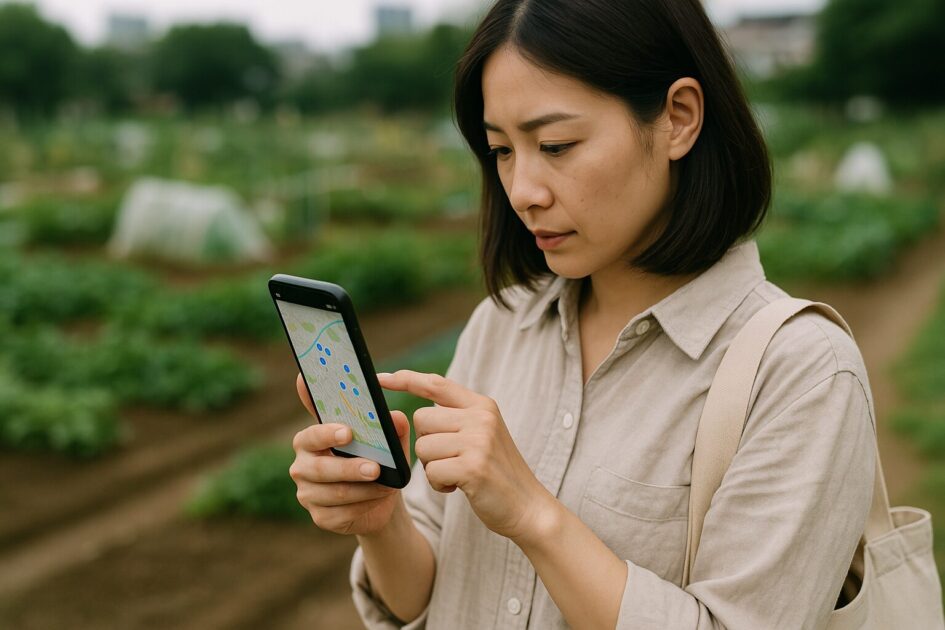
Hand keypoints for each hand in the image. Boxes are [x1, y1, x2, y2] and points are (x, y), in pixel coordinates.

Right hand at [289, 373, 410, 535]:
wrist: (379, 499)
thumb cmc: (375, 462)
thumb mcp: (387, 445)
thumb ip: (392, 429)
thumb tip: (397, 418)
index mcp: (309, 441)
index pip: (311, 436)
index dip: (327, 434)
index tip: (348, 433)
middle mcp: (302, 468)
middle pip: (321, 468)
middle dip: (350, 468)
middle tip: (375, 468)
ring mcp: (307, 495)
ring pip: (336, 493)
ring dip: (365, 490)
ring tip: (387, 486)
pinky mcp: (321, 517)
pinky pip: (342, 513)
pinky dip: (365, 505)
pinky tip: (379, 498)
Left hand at [377, 370, 554, 541]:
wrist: (528, 507)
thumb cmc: (496, 473)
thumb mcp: (482, 435)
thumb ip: (456, 419)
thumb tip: (418, 414)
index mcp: (482, 405)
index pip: (436, 384)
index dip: (405, 379)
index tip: (379, 378)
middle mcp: (481, 417)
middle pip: (420, 420)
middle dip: (426, 445)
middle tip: (451, 460)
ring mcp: (479, 441)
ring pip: (423, 448)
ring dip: (432, 468)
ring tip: (458, 475)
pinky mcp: (473, 467)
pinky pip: (431, 472)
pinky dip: (439, 485)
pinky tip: (459, 487)